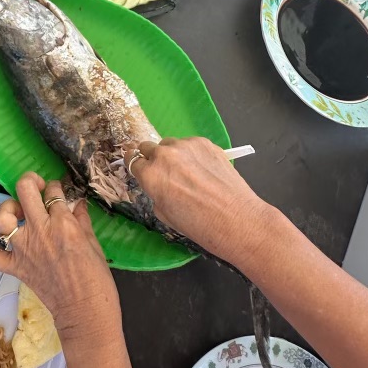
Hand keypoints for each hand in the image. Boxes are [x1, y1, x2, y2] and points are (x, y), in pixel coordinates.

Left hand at [0, 173, 119, 343]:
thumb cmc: (97, 279)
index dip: (56, 187)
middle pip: (25, 190)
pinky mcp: (16, 268)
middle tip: (37, 188)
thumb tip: (77, 204)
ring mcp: (24, 249)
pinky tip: (2, 242)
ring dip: (8, 209)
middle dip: (31, 181)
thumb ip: (82, 220)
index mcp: (63, 223)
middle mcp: (40, 230)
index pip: (53, 191)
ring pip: (2, 217)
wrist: (85, 312)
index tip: (58, 191)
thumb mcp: (94, 243)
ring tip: (18, 213)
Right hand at [130, 138, 269, 264]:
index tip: (140, 168)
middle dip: (152, 158)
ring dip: (172, 154)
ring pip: (170, 144)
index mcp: (150, 174)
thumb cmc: (198, 225)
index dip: (136, 165)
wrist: (236, 219)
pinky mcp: (205, 142)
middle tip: (164, 172)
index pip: (132, 160)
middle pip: (147, 147)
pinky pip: (190, 144)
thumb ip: (155, 192)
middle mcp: (164, 155)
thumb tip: (159, 184)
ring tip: (188, 172)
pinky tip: (205, 170)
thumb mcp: (164, 214)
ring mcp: (186, 146)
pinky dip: (192, 154)